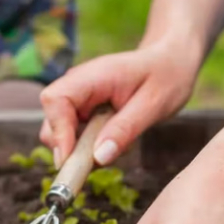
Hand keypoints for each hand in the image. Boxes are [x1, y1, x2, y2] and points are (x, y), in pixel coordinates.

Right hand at [40, 43, 199, 167]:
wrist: (171, 62)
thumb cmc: (166, 77)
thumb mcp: (153, 105)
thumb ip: (125, 130)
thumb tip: (98, 158)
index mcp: (92, 76)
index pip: (55, 100)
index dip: (58, 131)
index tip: (70, 159)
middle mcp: (78, 84)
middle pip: (52, 120)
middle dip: (69, 147)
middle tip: (99, 161)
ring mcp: (79, 97)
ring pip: (61, 131)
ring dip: (82, 149)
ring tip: (118, 144)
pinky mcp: (84, 109)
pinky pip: (76, 134)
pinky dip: (90, 147)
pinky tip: (116, 140)